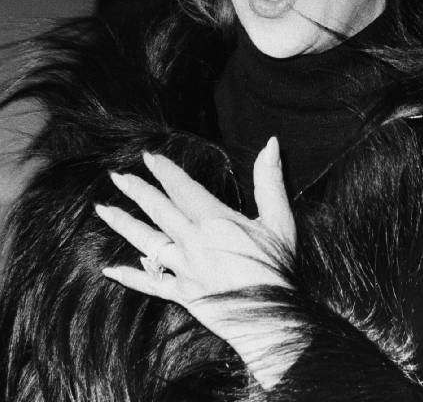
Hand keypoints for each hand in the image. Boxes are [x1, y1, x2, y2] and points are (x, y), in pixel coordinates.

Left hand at [96, 136, 298, 386]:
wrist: (271, 319)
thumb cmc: (277, 268)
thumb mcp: (280, 220)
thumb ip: (270, 181)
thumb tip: (271, 143)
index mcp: (215, 220)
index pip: (183, 188)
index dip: (165, 171)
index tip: (149, 156)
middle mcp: (193, 242)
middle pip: (159, 210)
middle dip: (137, 190)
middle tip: (116, 176)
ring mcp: (184, 269)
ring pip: (146, 241)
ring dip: (123, 224)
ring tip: (102, 209)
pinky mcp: (182, 294)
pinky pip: (150, 283)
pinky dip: (130, 276)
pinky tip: (110, 269)